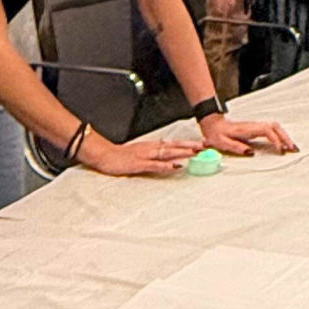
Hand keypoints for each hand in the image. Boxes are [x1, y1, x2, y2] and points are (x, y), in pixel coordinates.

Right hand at [79, 132, 195, 178]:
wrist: (103, 155)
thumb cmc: (120, 156)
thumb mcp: (140, 153)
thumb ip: (154, 155)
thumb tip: (168, 157)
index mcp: (152, 145)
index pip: (173, 143)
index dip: (188, 142)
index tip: (202, 143)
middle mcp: (151, 148)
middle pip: (174, 145)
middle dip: (190, 145)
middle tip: (205, 145)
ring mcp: (145, 155)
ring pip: (167, 152)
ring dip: (181, 152)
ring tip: (195, 152)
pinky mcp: (138, 164)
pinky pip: (155, 165)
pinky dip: (166, 165)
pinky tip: (175, 166)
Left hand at [199, 110, 297, 157]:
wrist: (213, 124)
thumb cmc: (217, 134)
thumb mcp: (222, 143)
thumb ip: (236, 147)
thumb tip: (250, 153)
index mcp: (247, 129)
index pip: (267, 131)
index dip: (275, 140)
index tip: (280, 150)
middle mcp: (254, 126)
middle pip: (275, 127)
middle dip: (286, 137)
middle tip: (293, 149)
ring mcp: (256, 126)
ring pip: (276, 127)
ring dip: (285, 136)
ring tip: (292, 147)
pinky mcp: (257, 129)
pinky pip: (273, 130)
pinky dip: (281, 136)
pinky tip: (283, 144)